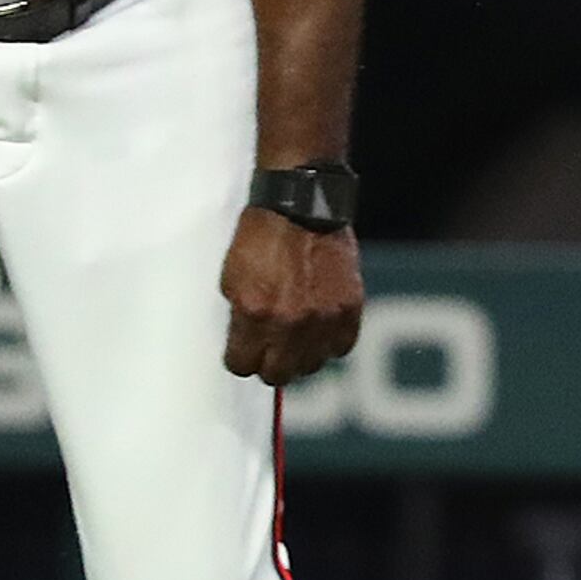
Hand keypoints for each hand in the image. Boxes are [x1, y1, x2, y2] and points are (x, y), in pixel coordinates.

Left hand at [220, 206, 364, 384]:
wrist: (299, 205)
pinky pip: (341, 347)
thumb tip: (247, 342)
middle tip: (270, 350)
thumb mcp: (232, 277)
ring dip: (301, 356)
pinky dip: (331, 343)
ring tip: (297, 339)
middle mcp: (289, 322)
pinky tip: (321, 330)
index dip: (240, 358)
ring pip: (311, 365)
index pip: (242, 365)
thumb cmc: (261, 235)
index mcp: (254, 313)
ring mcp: (322, 316)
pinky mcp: (349, 307)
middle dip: (269, 364)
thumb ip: (240, 317)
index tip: (244, 351)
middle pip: (278, 374)